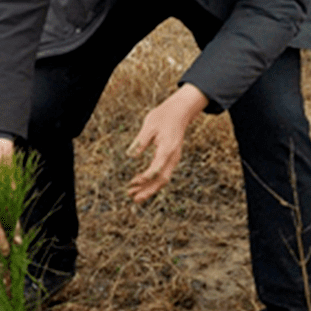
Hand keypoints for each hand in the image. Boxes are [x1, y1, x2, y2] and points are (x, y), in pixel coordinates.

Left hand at [127, 83, 207, 202]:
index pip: (157, 169)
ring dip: (149, 188)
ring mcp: (174, 158)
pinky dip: (152, 181)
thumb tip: (130, 156)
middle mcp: (173, 157)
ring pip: (163, 179)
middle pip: (162, 179)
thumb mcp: (149, 126)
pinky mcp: (171, 158)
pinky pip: (163, 173)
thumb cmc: (163, 116)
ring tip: (134, 196)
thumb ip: (140, 142)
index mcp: (167, 149)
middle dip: (148, 190)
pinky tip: (140, 183)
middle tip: (134, 198)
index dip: (145, 178)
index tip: (133, 183)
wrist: (180, 111)